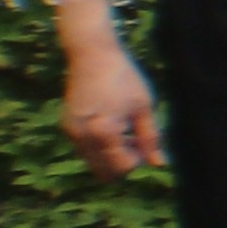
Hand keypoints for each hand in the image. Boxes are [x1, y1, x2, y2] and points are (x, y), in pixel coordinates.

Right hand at [58, 39, 163, 179]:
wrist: (91, 54)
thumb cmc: (124, 78)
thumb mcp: (144, 107)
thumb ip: (151, 138)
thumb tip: (159, 164)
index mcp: (104, 132)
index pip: (122, 168)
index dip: (138, 160)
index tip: (144, 141)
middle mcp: (83, 137)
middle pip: (104, 173)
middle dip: (122, 163)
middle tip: (134, 139)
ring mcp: (71, 133)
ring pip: (93, 163)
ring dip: (110, 156)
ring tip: (123, 129)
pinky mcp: (67, 127)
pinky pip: (85, 150)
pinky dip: (99, 146)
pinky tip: (110, 124)